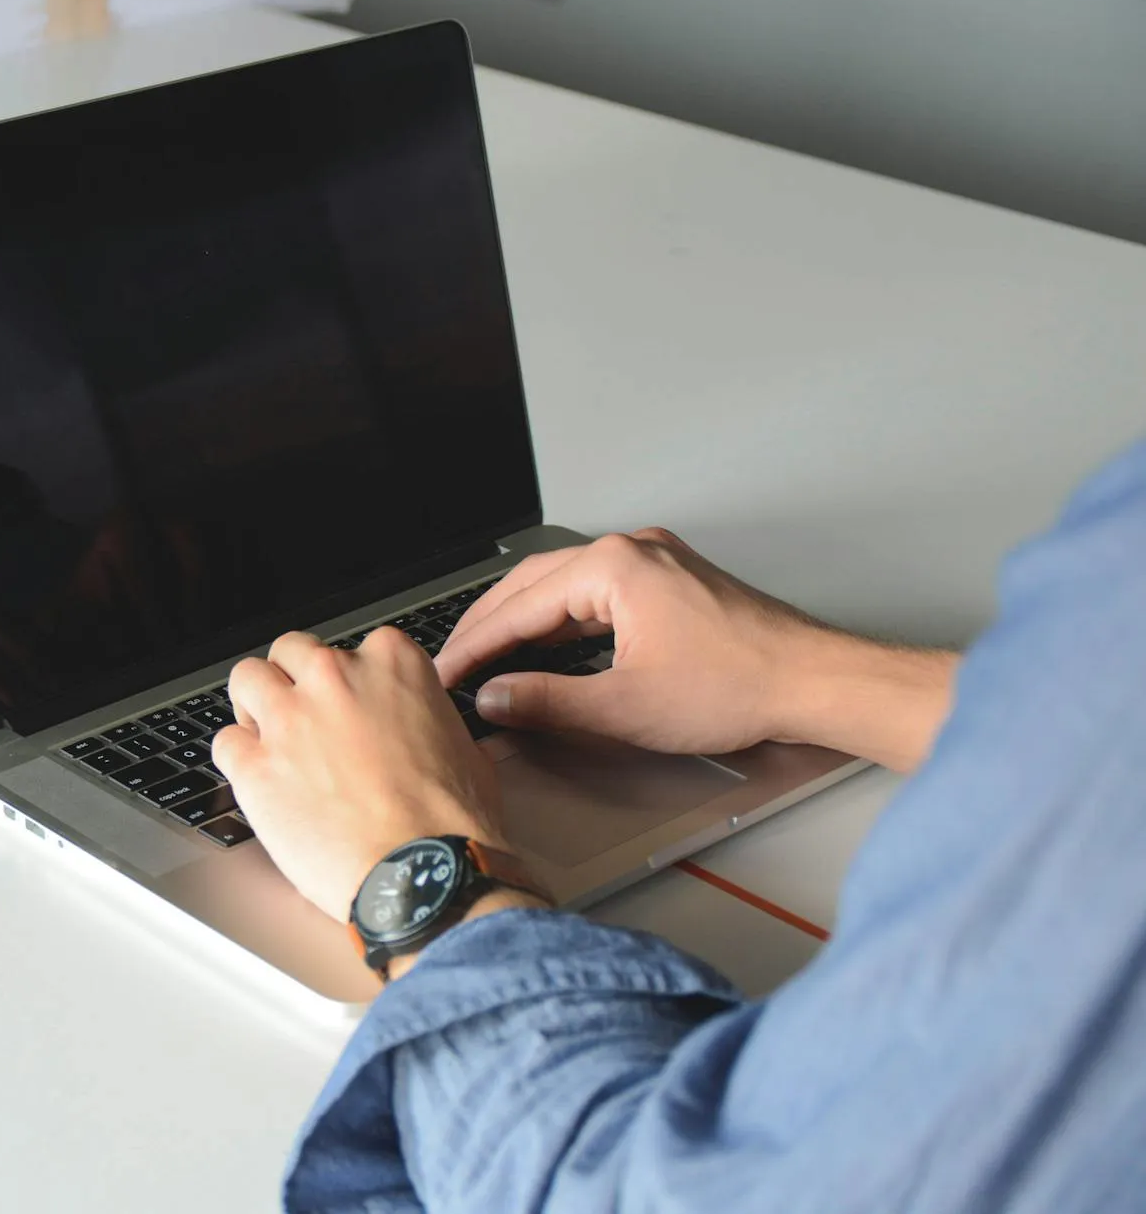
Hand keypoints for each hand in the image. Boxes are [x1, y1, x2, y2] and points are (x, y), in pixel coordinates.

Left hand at [212, 629, 505, 922]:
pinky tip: (258, 781)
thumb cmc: (451, 825)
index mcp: (391, 664)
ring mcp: (289, 719)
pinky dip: (237, 759)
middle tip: (303, 718)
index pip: (352, 648)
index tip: (348, 706)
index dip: (346, 681)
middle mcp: (334, 678)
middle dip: (294, 681)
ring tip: (268, 738)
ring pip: (246, 679)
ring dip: (255, 705)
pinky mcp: (255, 766)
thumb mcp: (464, 749)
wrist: (423, 876)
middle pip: (290, 652)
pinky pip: (224, 743)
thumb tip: (424, 733)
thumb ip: (429, 722)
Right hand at [434, 529, 956, 770]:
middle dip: (489, 625)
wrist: (814, 682)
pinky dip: (562, 620)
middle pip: (534, 584)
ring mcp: (655, 562)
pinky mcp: (673, 582)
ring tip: (489, 656)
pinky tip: (548, 645)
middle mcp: (632, 551)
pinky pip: (597, 592)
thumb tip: (495, 699)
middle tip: (453, 662)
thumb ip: (547, 702)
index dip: (474, 646)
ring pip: (565, 586)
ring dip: (524, 621)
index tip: (445, 674)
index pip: (518, 607)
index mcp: (613, 568)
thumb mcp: (624, 708)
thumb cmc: (738, 687)